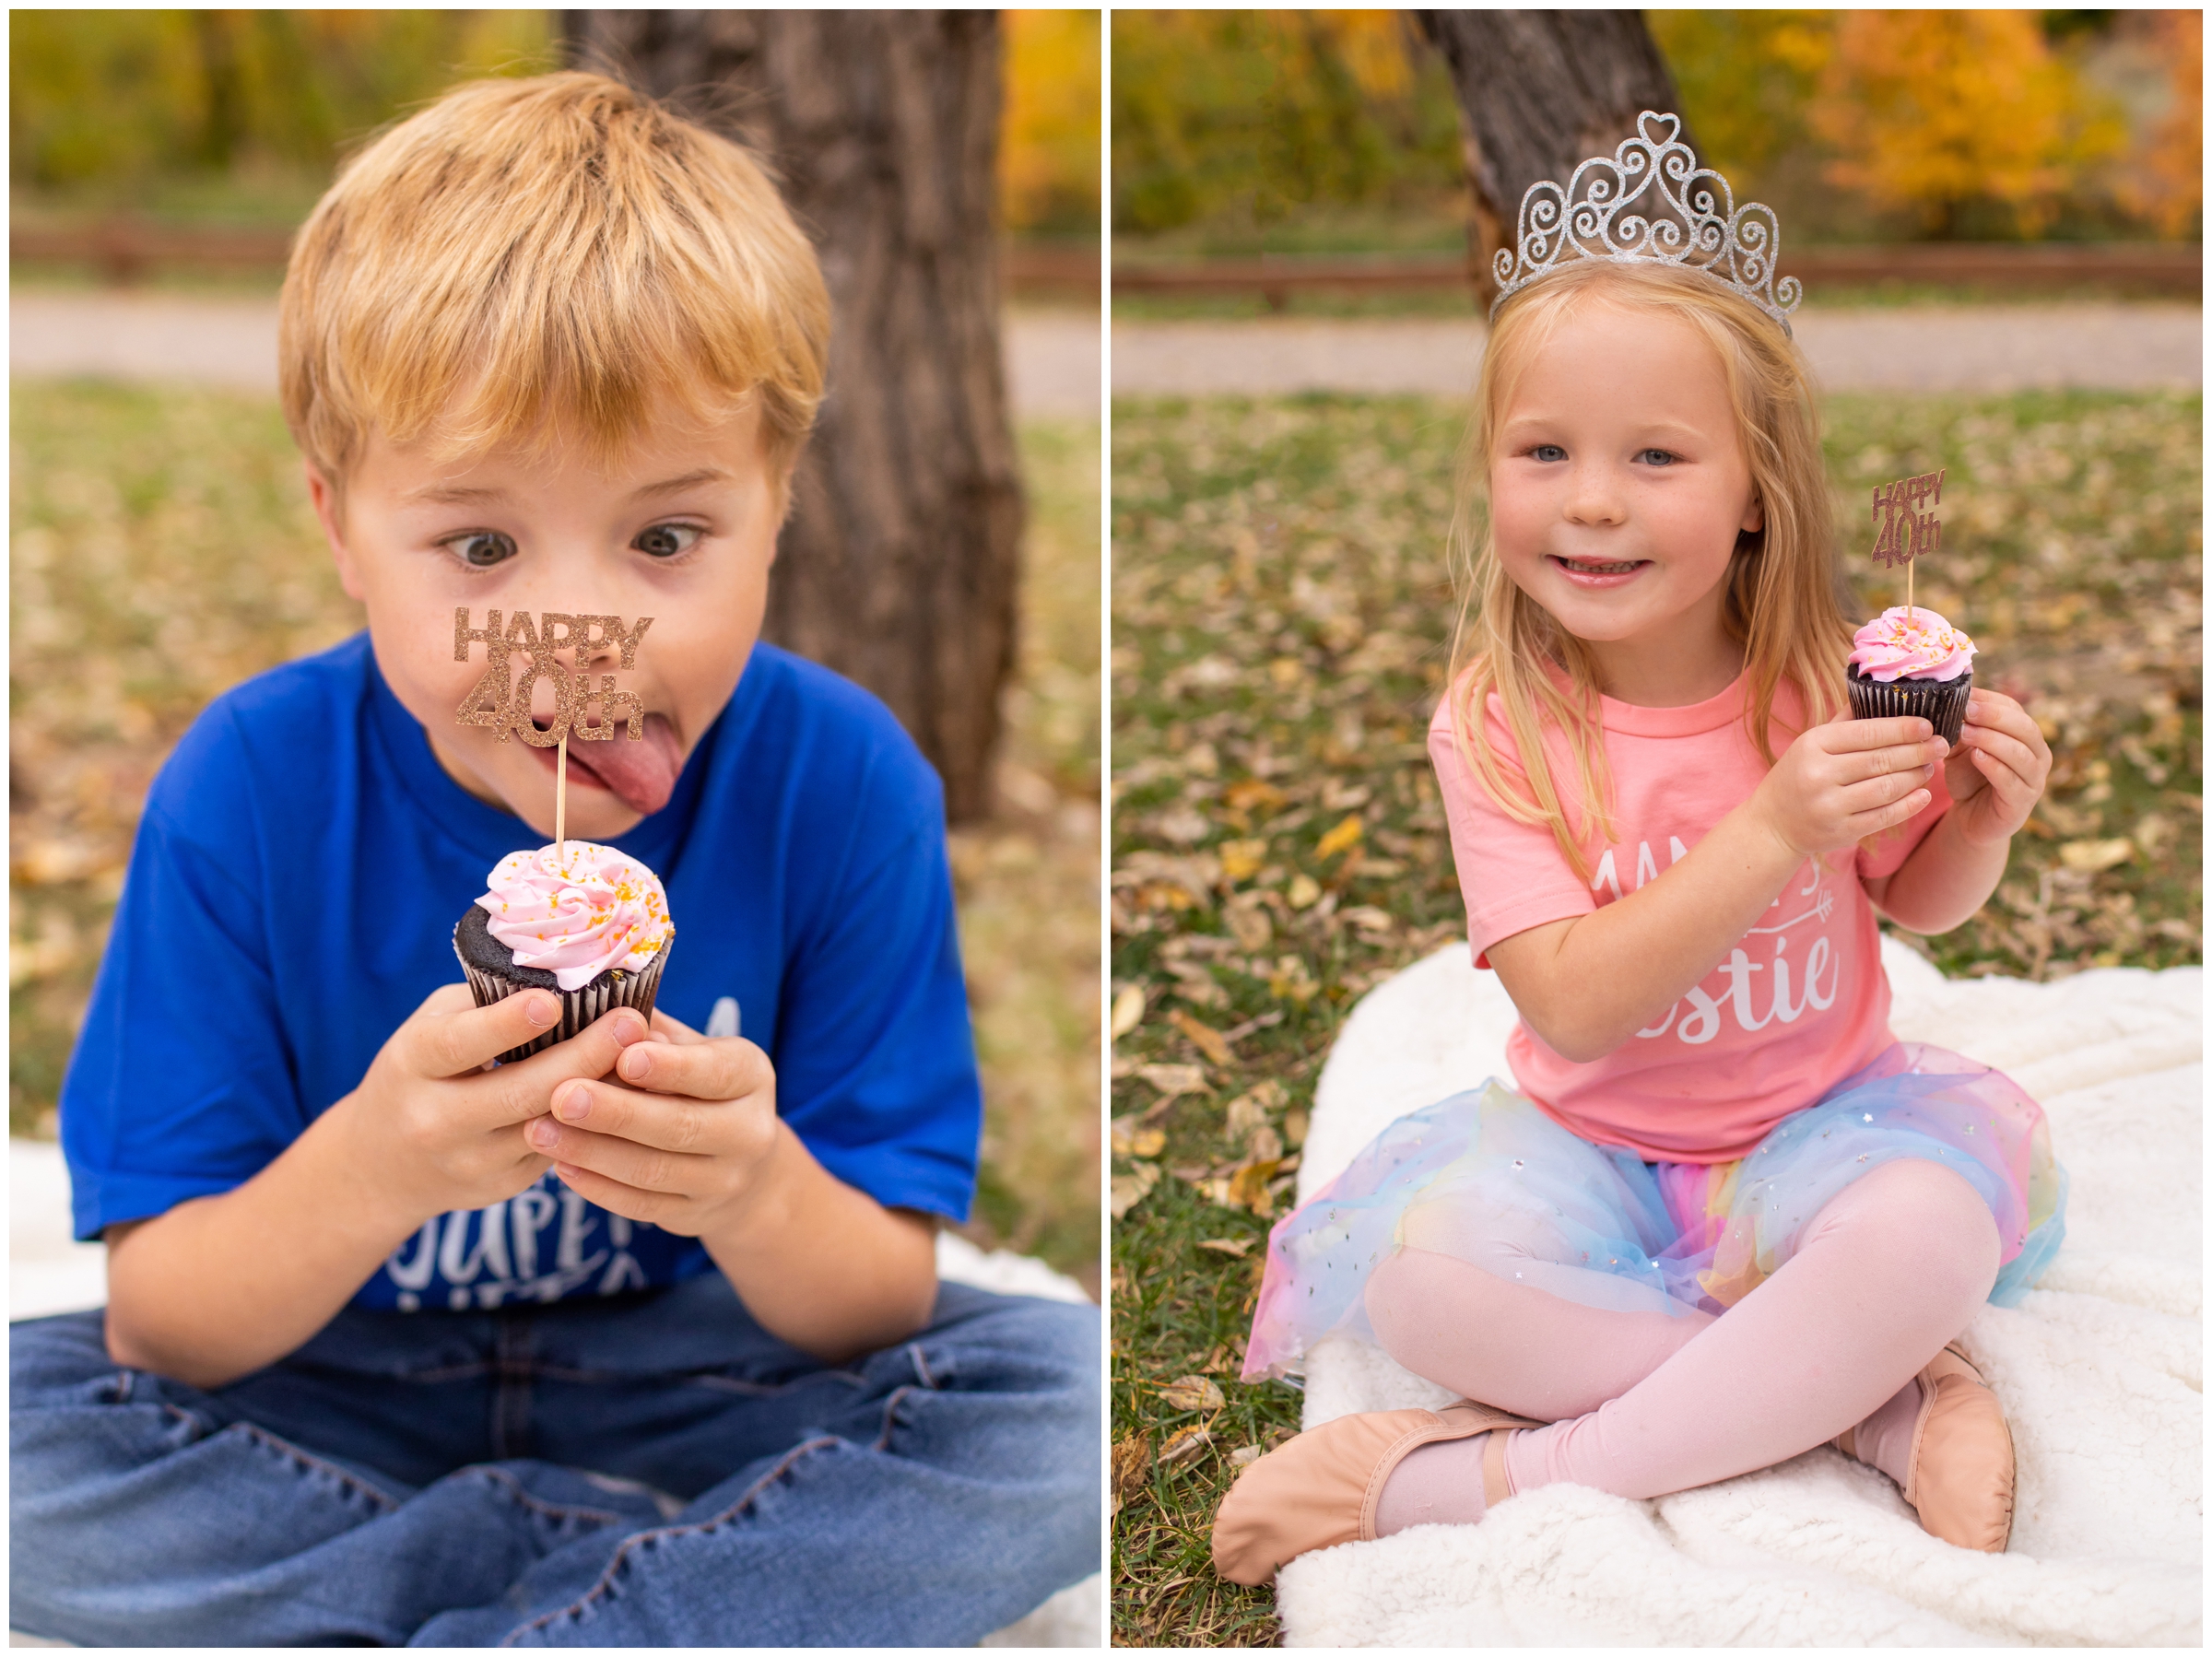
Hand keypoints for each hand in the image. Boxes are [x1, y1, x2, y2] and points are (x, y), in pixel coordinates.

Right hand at [340, 986, 651, 1227]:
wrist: (384, 1165)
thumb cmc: (423, 1071)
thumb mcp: (434, 1026)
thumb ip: (487, 1003)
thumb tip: (564, 973)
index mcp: (413, 1063)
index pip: (459, 1043)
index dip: (505, 1024)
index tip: (552, 1002)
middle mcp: (436, 1119)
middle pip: (521, 1091)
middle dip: (583, 1056)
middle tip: (631, 1022)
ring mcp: (471, 1160)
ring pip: (551, 1125)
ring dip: (604, 1091)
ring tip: (647, 1053)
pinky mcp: (503, 1185)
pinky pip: (561, 1147)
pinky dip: (599, 1119)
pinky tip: (632, 1092)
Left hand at [522, 1008, 781, 1238]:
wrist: (745, 1167)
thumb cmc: (699, 1086)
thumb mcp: (692, 1049)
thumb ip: (650, 1030)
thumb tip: (589, 1000)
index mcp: (751, 1076)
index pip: (714, 1072)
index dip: (670, 1068)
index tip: (623, 1057)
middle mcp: (749, 1132)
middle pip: (680, 1125)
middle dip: (617, 1112)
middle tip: (561, 1095)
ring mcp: (724, 1181)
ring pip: (653, 1171)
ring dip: (592, 1151)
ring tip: (539, 1129)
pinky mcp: (694, 1216)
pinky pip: (641, 1205)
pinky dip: (597, 1187)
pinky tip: (560, 1165)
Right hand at [1751, 712, 1947, 859]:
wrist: (1772, 825)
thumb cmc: (1797, 777)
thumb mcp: (1810, 744)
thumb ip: (1844, 722)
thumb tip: (1883, 694)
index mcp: (1812, 745)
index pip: (1866, 732)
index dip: (1902, 728)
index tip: (1927, 725)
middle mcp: (1819, 775)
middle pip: (1881, 760)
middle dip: (1918, 751)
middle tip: (1941, 745)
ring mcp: (1830, 805)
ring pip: (1887, 787)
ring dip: (1916, 776)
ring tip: (1931, 767)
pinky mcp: (1842, 831)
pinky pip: (1885, 816)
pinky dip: (1909, 805)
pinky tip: (1923, 794)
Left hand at [1942, 688, 2050, 848]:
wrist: (1970, 818)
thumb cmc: (1969, 777)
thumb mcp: (1961, 747)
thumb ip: (1959, 725)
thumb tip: (1948, 696)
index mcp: (2025, 735)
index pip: (2014, 709)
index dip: (1990, 701)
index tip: (1963, 695)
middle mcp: (2037, 754)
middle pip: (2025, 728)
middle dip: (1994, 717)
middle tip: (1966, 711)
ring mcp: (2034, 779)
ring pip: (2021, 754)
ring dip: (1992, 740)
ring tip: (1965, 732)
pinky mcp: (2022, 803)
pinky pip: (2012, 781)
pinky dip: (1994, 766)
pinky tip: (1976, 757)